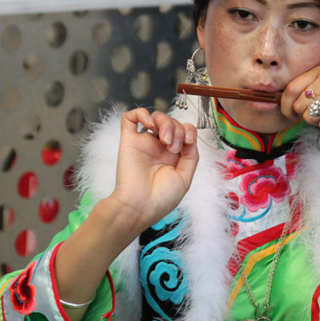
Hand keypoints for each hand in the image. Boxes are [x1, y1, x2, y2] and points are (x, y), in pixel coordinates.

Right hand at [108, 108, 198, 234]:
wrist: (140, 207)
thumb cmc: (162, 198)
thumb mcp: (185, 177)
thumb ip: (191, 155)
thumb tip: (189, 138)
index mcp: (173, 155)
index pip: (183, 131)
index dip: (189, 131)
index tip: (188, 143)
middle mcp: (159, 147)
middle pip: (172, 122)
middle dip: (178, 130)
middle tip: (173, 148)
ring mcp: (144, 142)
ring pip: (156, 117)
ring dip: (165, 123)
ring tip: (165, 140)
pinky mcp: (128, 140)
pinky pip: (130, 117)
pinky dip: (142, 113)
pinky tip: (149, 124)